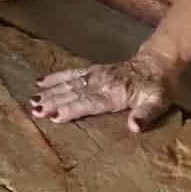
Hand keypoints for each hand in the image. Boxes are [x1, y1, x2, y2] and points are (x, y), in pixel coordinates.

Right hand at [32, 53, 174, 132]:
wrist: (157, 64)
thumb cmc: (156, 88)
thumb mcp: (157, 103)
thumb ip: (145, 115)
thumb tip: (134, 127)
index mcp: (115, 94)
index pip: (90, 102)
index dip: (72, 109)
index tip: (55, 116)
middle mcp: (100, 83)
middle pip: (74, 93)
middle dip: (54, 101)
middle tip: (35, 109)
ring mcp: (94, 75)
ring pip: (69, 83)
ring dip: (50, 92)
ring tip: (33, 99)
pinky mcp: (91, 70)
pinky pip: (70, 73)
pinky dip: (55, 78)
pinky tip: (40, 82)